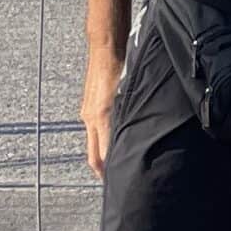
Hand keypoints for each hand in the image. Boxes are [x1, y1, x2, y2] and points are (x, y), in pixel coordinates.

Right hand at [82, 51, 122, 177]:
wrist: (106, 47)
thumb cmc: (123, 65)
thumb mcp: (132, 91)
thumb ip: (133, 113)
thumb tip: (143, 133)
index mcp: (103, 116)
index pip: (104, 154)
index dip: (111, 170)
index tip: (120, 181)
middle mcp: (91, 118)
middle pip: (93, 156)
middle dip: (103, 171)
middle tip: (117, 182)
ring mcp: (87, 113)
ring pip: (92, 144)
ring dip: (101, 157)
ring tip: (116, 167)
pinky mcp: (87, 108)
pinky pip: (92, 132)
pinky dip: (100, 142)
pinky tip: (112, 143)